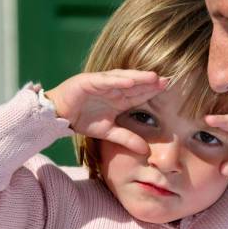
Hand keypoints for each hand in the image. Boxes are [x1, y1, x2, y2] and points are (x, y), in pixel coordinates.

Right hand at [46, 69, 167, 153]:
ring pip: (123, 78)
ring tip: (153, 77)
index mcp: (118, 99)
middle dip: (151, 82)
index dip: (154, 92)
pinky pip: (105, 80)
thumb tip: (146, 150)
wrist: (57, 116)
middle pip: (135, 84)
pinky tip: (130, 81)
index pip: (139, 94)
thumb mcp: (108, 132)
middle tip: (169, 80)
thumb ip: (126, 138)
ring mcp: (101, 83)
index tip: (170, 90)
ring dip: (138, 77)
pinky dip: (117, 80)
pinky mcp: (88, 81)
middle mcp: (112, 88)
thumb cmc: (82, 120)